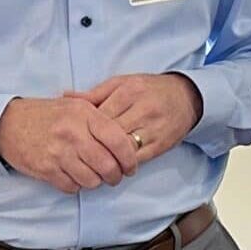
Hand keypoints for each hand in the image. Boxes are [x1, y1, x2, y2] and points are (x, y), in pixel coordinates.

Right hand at [0, 96, 138, 193]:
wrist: (8, 123)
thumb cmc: (46, 115)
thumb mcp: (75, 106)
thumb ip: (100, 119)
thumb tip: (127, 139)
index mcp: (84, 115)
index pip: (118, 140)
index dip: (129, 158)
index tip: (131, 166)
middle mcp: (73, 133)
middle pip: (108, 165)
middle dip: (116, 176)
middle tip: (115, 176)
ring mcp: (58, 152)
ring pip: (91, 180)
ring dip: (96, 182)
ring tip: (93, 175)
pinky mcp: (46, 169)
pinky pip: (72, 187)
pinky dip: (76, 186)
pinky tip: (73, 176)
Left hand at [69, 73, 201, 163]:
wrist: (186, 97)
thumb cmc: (148, 89)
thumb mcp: (121, 83)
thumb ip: (94, 94)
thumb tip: (64, 96)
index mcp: (129, 92)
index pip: (100, 115)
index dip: (84, 129)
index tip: (74, 136)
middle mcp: (142, 110)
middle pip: (110, 134)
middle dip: (93, 145)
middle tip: (79, 154)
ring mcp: (153, 129)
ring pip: (123, 149)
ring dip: (107, 159)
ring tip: (94, 163)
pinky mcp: (161, 144)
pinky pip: (137, 159)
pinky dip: (123, 164)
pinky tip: (113, 165)